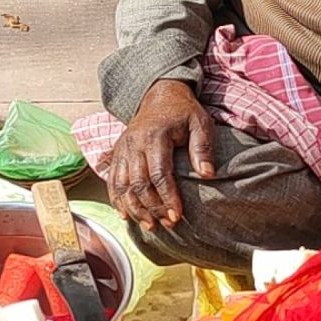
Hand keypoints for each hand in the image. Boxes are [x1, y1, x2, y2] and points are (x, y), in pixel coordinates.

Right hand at [107, 79, 214, 230]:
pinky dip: (117, 199)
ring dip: (134, 208)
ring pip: (122, 184)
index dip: (167, 197)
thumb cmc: (183, 112)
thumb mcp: (200, 123)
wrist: (160, 95)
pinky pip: (112, 180)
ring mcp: (123, 148)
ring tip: (150, 225)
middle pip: (138, 183)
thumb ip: (203, 148)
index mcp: (155, 136)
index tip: (177, 215)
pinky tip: (126, 215)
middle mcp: (134, 143)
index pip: (159, 173)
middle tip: (167, 224)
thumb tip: (207, 175)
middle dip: (152, 207)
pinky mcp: (117, 153)